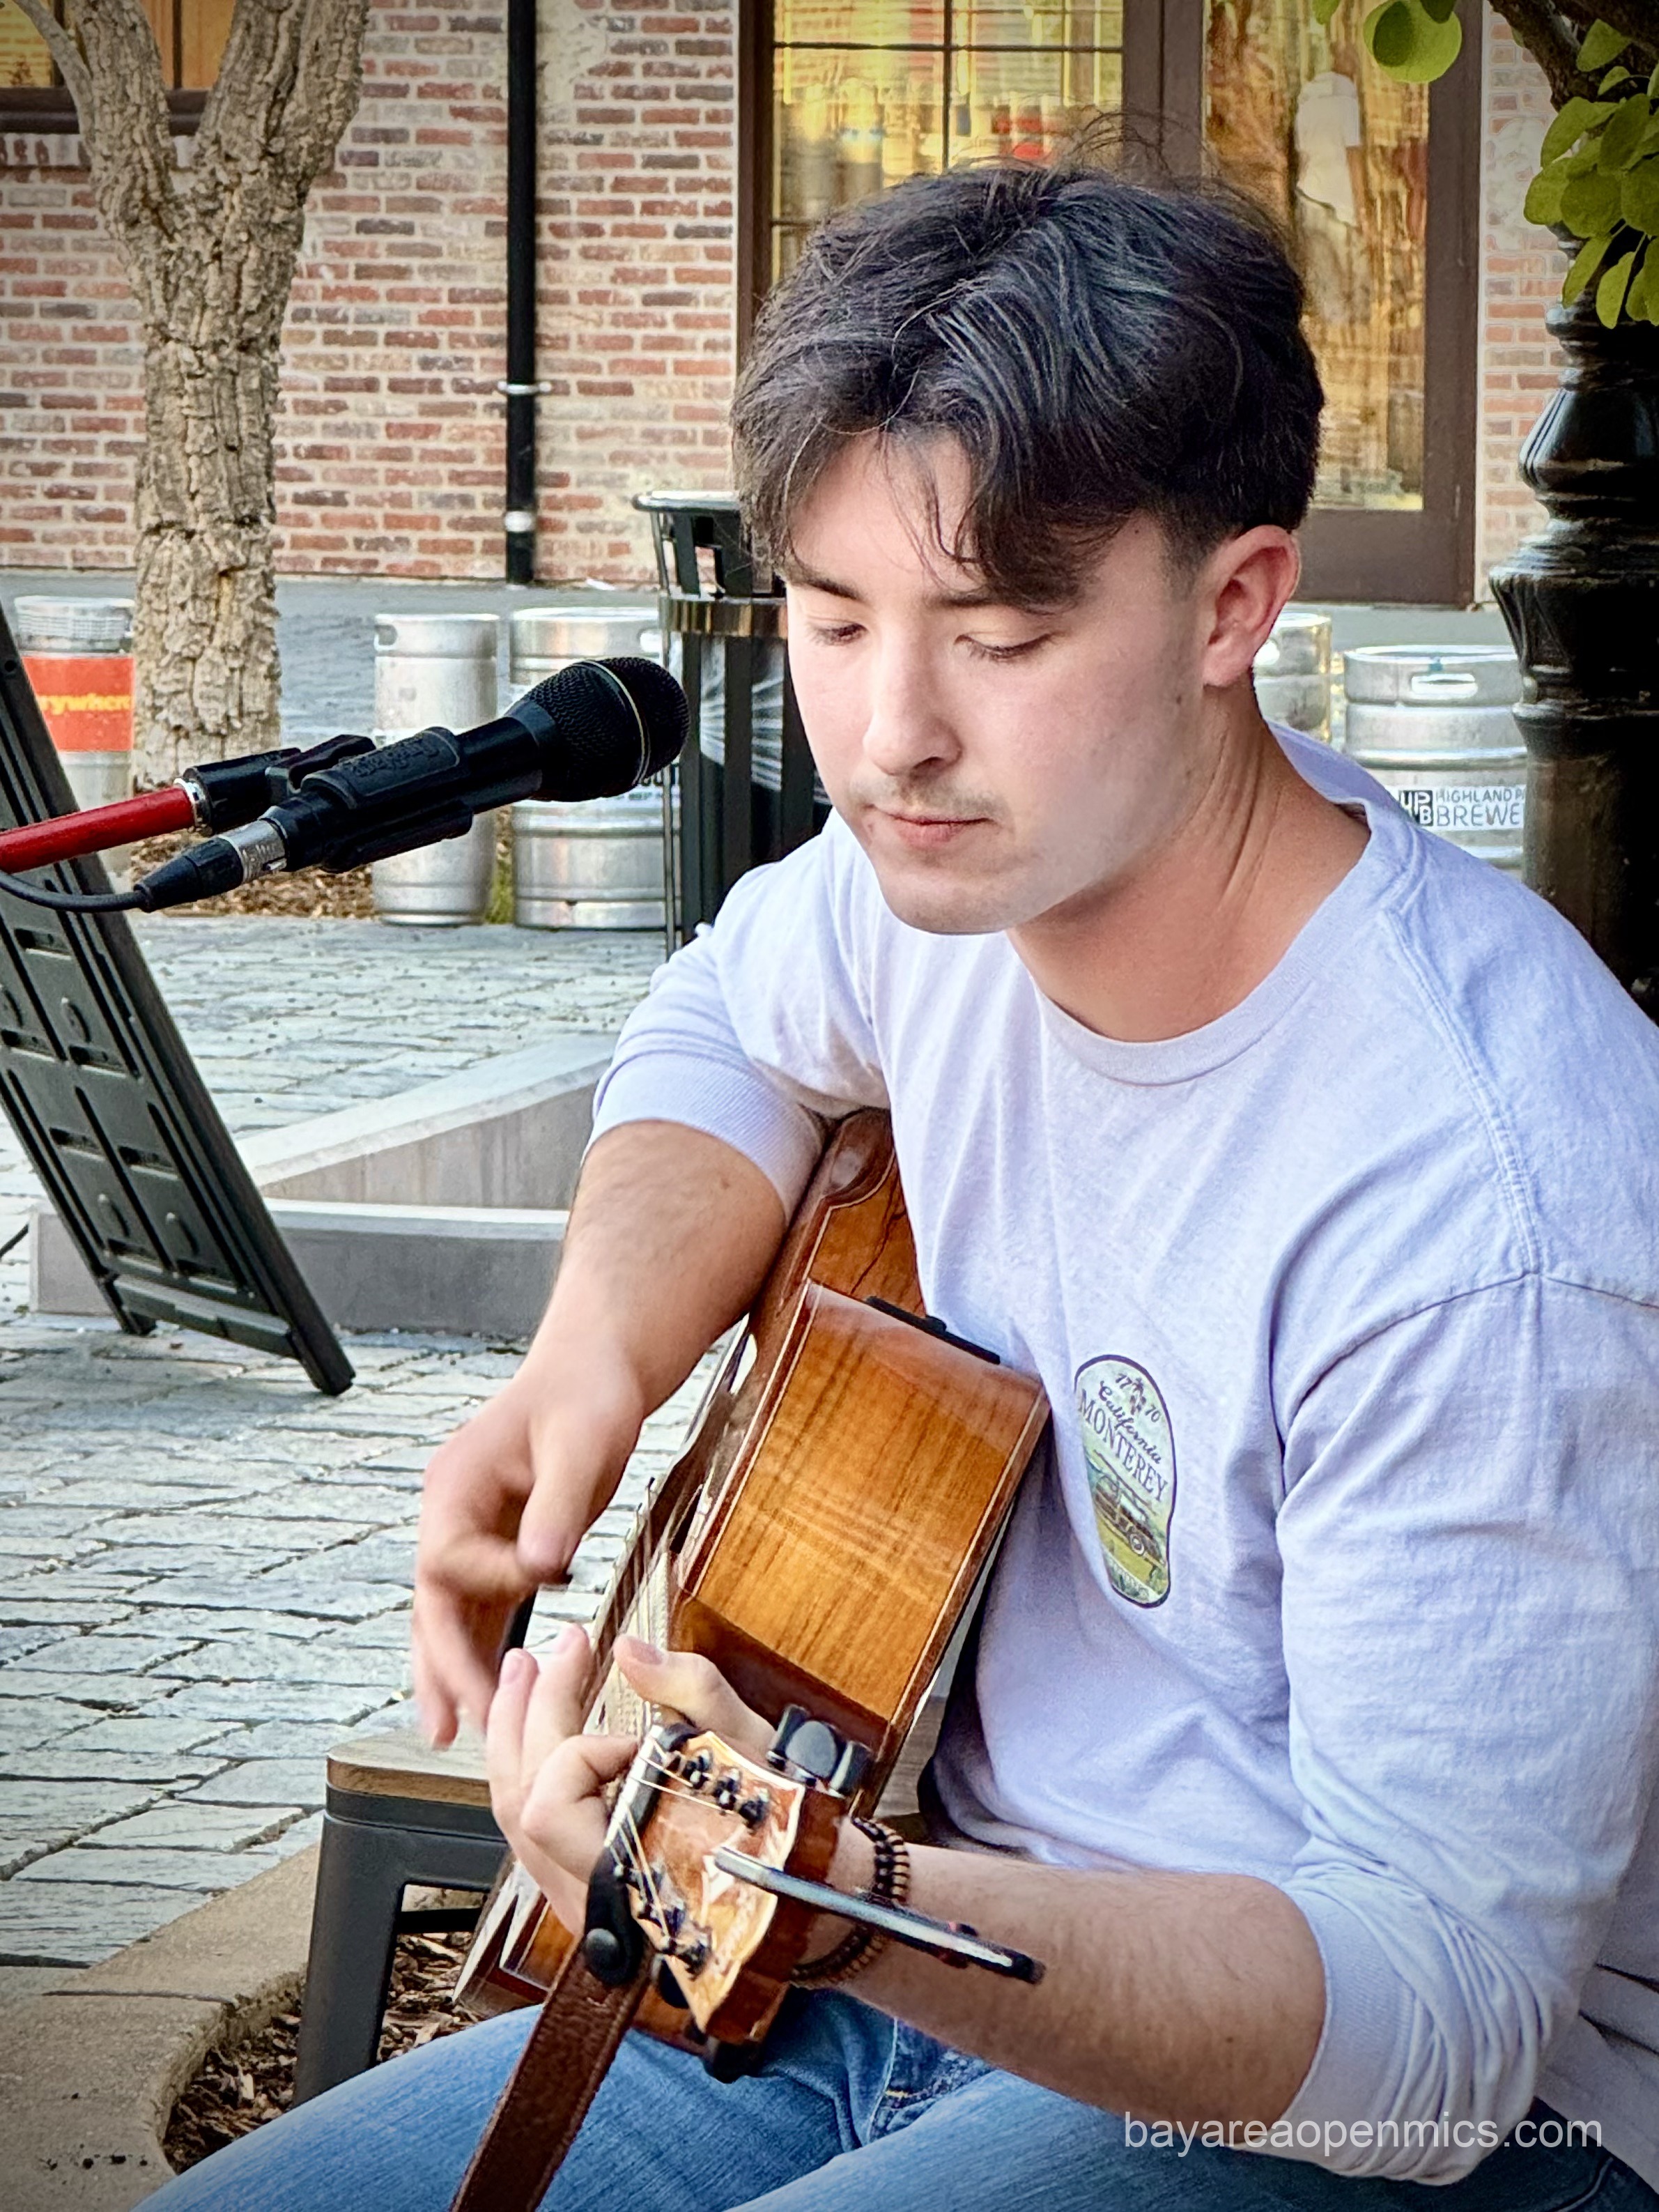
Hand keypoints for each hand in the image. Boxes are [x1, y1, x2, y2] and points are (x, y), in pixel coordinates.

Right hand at [412, 1354, 643, 1743]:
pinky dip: (484, 1653)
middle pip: (432, 1601)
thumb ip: (558, 1505)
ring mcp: (470, 1535)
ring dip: (452, 1672)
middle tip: (457, 1725)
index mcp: (455, 1484)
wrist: (597, 1370)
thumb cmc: (588, 1394)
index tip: (549, 1575)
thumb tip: (542, 1565)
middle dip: (443, 1664)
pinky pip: (483, 1611)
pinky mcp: (501, 1549)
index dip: (493, 1578)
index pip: (450, 1558)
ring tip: (450, 1735)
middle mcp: (450, 1514)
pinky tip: (489, 1699)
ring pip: (448, 1615)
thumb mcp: (582, 1443)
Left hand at [485, 1629, 771, 1933]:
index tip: (643, 1730)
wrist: (812, 1896)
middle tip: (554, 1651)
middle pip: (521, 1797)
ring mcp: (579, 1902)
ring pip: (514, 1819)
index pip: (557, 1799)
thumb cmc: (787, 1835)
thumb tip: (632, 1652)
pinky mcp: (584, 1893)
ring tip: (524, 1676)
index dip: (591, 1748)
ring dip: (515, 1738)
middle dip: (530, 1711)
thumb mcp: (750, 1751)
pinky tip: (535, 1733)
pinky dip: (528, 1772)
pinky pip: (531, 1832)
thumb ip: (691, 1691)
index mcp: (626, 1871)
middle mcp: (588, 1898)